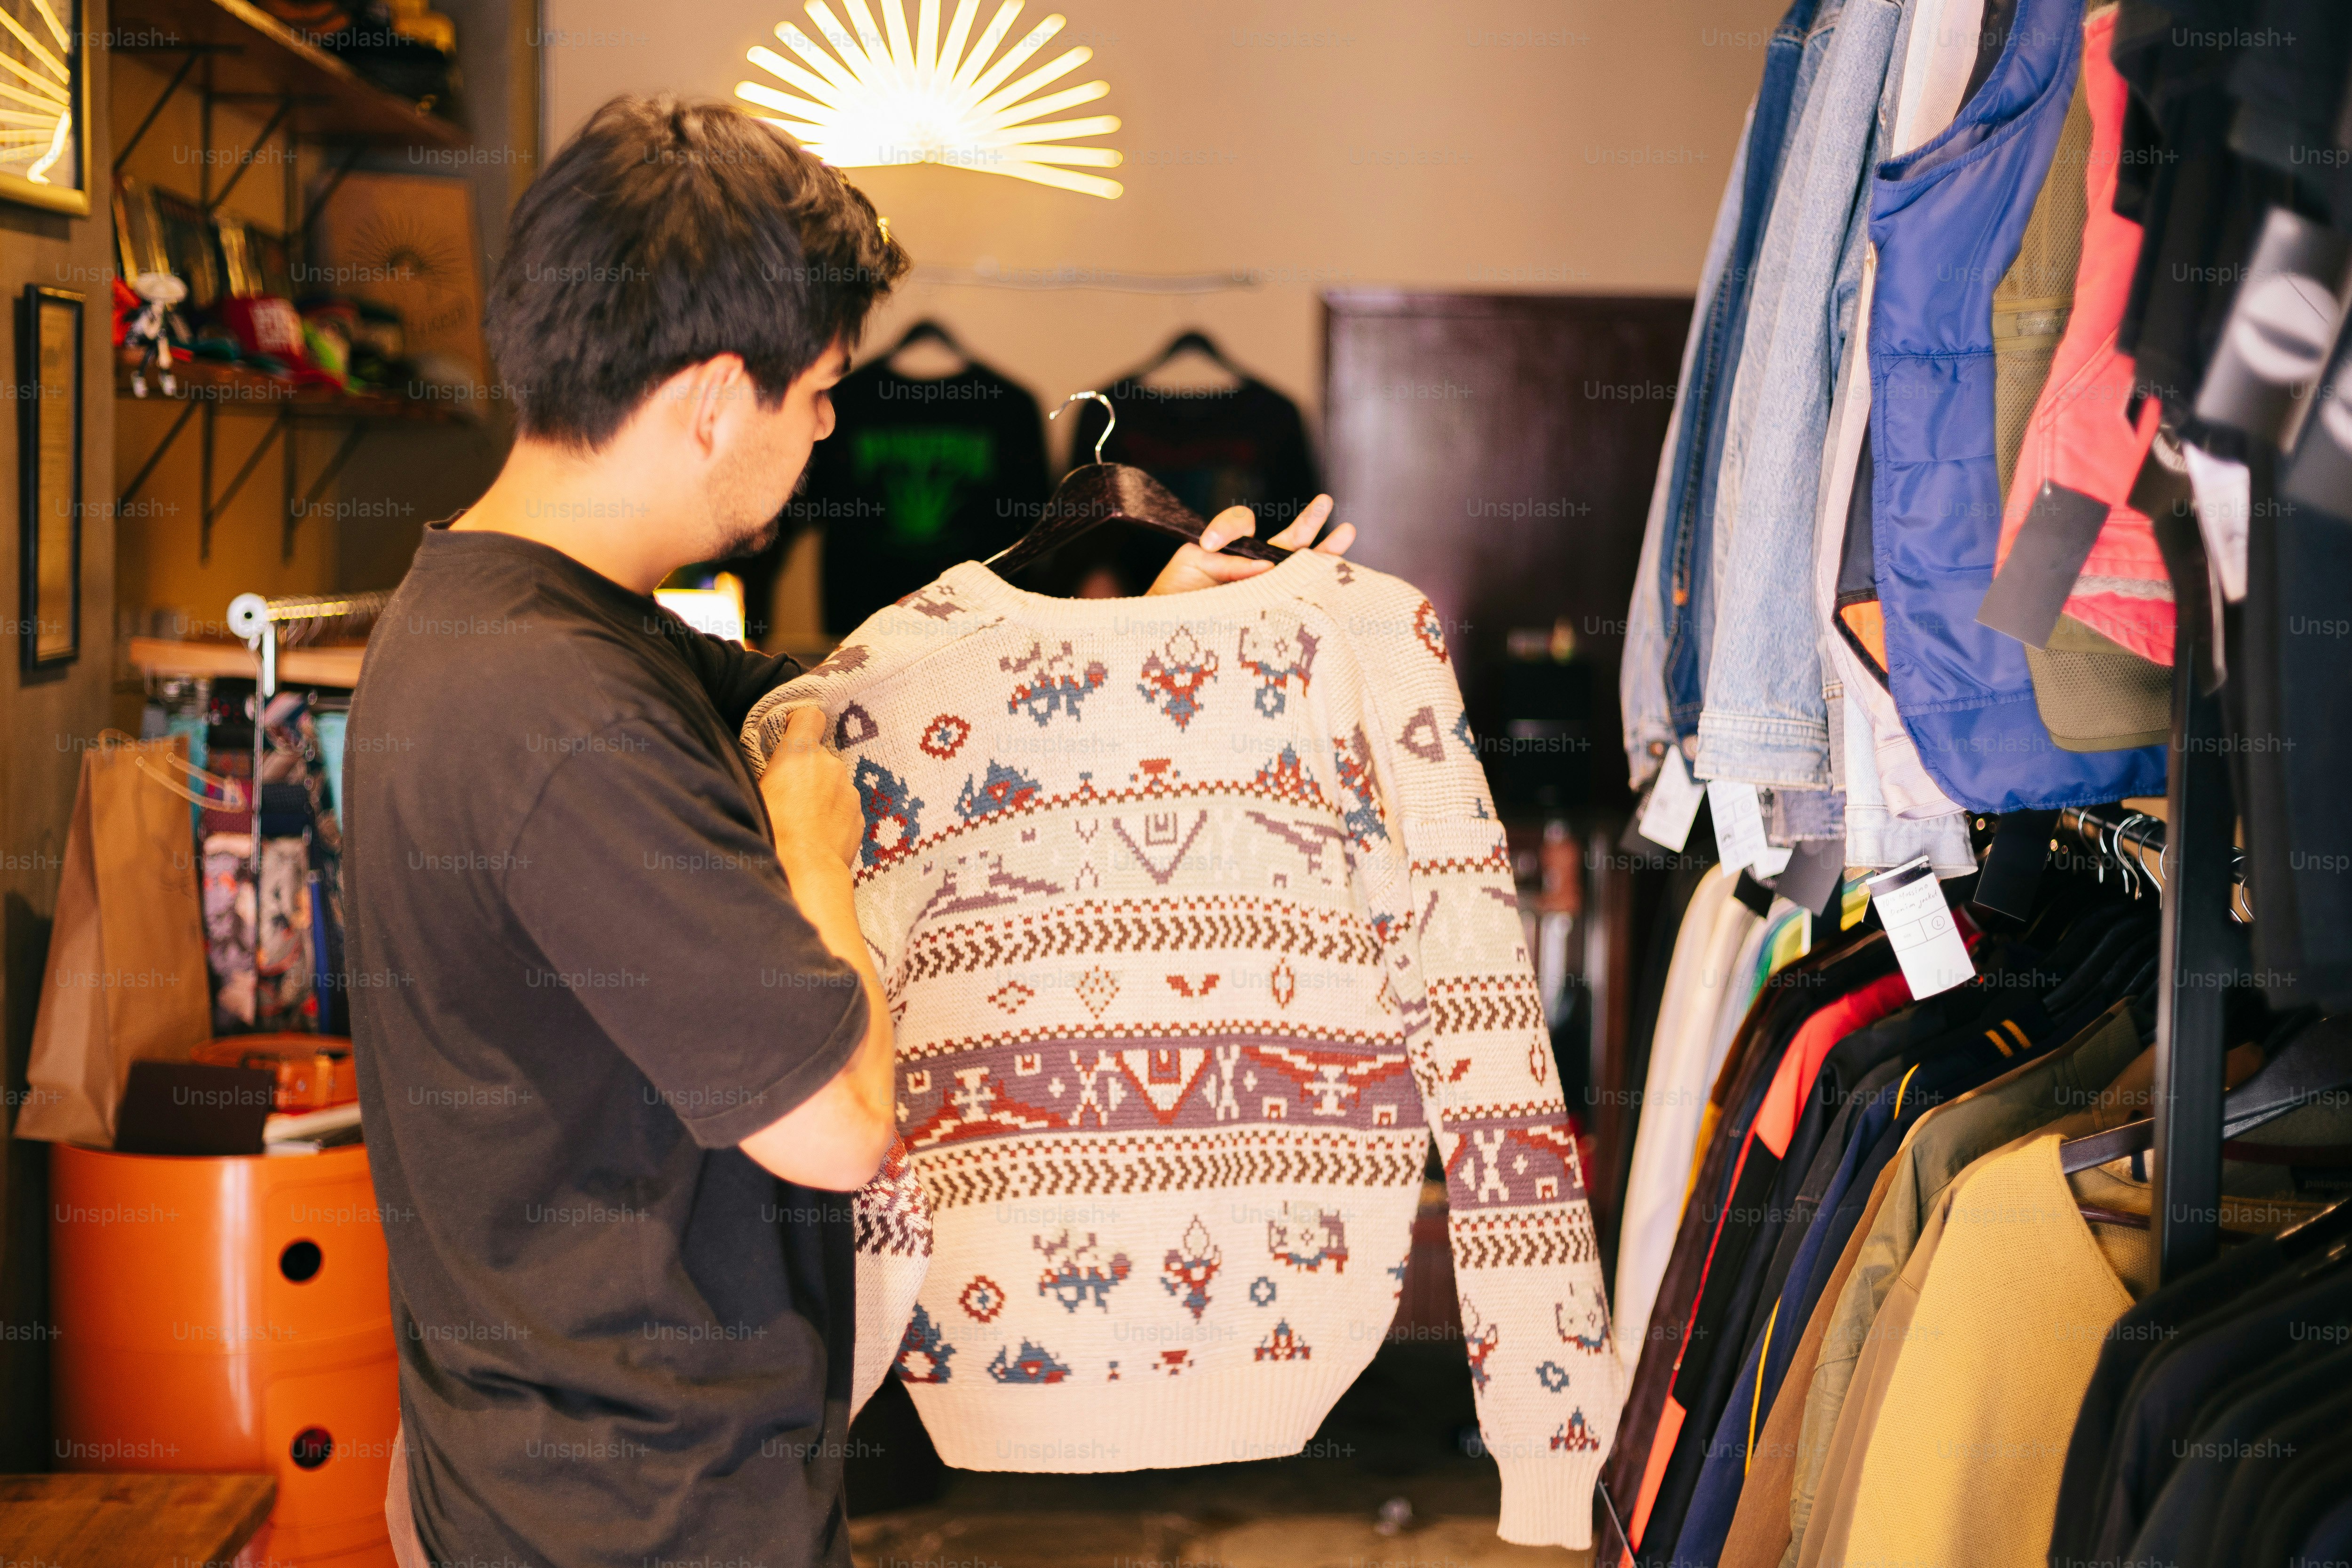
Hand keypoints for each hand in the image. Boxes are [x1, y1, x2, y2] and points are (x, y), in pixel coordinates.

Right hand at [761, 706, 859, 869]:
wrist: (805, 871)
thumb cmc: (772, 831)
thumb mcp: (755, 793)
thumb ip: (770, 770)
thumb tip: (774, 767)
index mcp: (800, 753)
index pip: (810, 716)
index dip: (800, 723)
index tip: (790, 735)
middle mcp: (831, 765)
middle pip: (819, 756)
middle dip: (807, 769)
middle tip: (789, 795)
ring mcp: (849, 790)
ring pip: (834, 782)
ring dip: (822, 793)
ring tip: (804, 820)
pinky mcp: (860, 814)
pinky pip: (844, 805)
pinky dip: (834, 813)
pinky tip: (818, 833)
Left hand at [1145, 494, 1355, 595]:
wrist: (1166, 637)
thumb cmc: (1172, 599)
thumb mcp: (1191, 567)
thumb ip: (1225, 562)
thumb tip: (1268, 566)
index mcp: (1232, 551)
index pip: (1242, 525)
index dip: (1232, 528)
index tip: (1212, 543)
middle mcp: (1254, 569)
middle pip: (1286, 541)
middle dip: (1307, 523)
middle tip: (1325, 502)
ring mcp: (1266, 592)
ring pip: (1300, 568)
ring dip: (1324, 550)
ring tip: (1347, 530)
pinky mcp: (1272, 616)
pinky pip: (1298, 598)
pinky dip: (1318, 585)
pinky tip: (1340, 572)